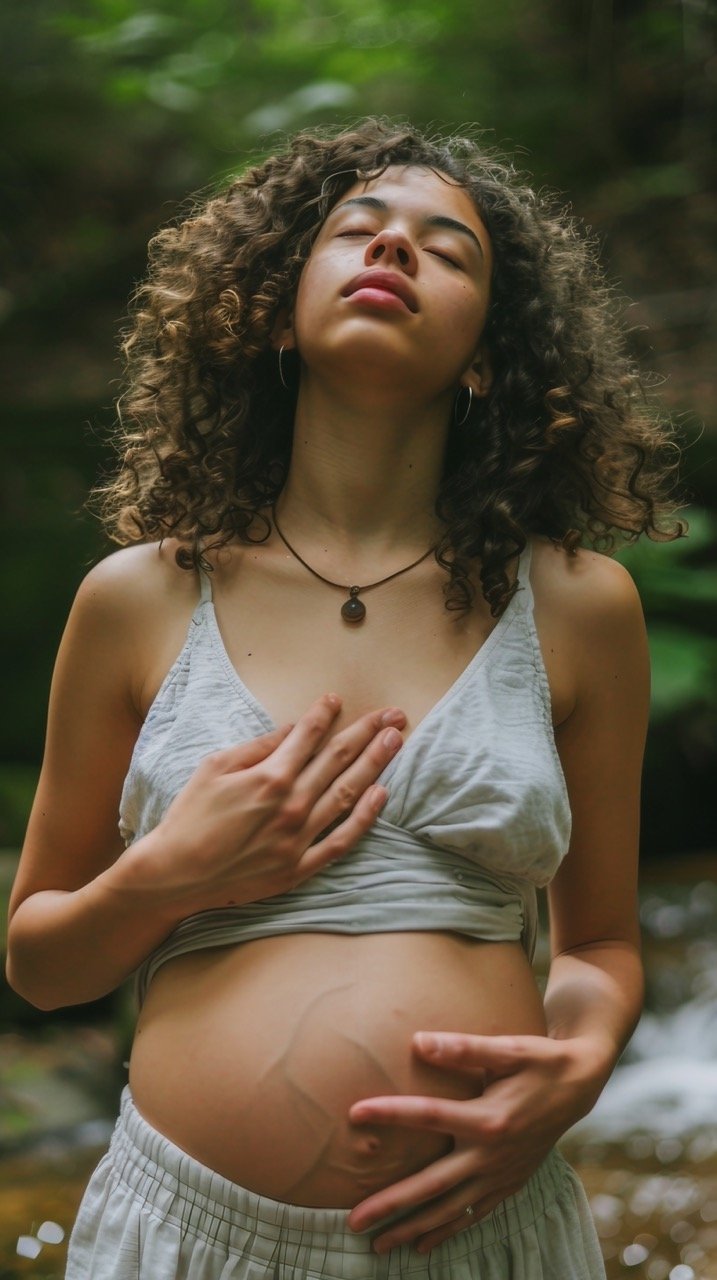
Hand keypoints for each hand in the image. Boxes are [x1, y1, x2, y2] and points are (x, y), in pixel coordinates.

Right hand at [131, 694, 404, 915]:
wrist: (174, 875)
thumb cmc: (189, 817)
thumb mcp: (214, 768)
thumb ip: (258, 747)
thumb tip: (292, 728)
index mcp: (269, 777)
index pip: (307, 737)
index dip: (324, 714)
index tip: (337, 699)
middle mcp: (290, 805)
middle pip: (338, 760)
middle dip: (367, 732)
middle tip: (393, 714)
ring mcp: (298, 839)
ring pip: (347, 794)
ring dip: (375, 764)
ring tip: (396, 740)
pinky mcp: (299, 868)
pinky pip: (341, 840)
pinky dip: (364, 817)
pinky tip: (381, 794)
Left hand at [347, 1030, 606, 1253]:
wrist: (580, 1085)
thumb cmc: (539, 1060)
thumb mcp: (508, 1048)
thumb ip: (464, 1048)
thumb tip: (419, 1041)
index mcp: (489, 1118)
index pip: (430, 1116)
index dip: (391, 1113)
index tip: (355, 1112)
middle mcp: (492, 1154)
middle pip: (433, 1184)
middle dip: (392, 1204)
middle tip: (353, 1221)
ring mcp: (500, 1175)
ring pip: (450, 1209)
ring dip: (413, 1228)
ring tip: (378, 1245)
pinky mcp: (508, 1184)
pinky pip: (474, 1214)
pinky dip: (448, 1231)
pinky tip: (423, 1245)